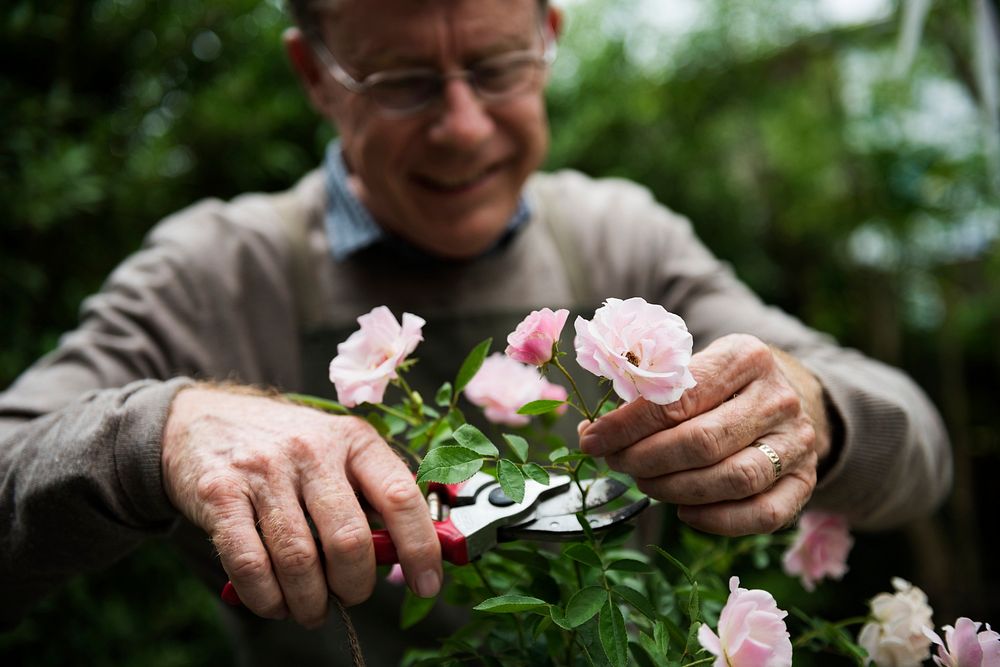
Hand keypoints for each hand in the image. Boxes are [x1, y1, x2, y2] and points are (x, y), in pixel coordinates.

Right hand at [161, 385, 441, 627]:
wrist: (202, 419)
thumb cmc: (287, 447)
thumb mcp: (338, 450)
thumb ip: (372, 493)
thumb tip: (407, 555)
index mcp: (353, 439)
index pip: (400, 496)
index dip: (420, 547)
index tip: (427, 584)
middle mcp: (311, 450)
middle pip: (348, 539)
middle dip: (355, 585)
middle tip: (351, 597)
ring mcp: (263, 471)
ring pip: (299, 560)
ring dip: (310, 602)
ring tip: (311, 609)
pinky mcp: (220, 495)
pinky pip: (250, 565)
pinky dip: (267, 598)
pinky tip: (274, 603)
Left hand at [579, 334, 831, 535]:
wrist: (788, 394)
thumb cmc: (721, 383)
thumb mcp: (692, 366)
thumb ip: (648, 393)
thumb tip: (592, 432)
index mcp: (745, 357)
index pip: (678, 398)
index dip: (628, 425)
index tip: (592, 440)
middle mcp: (778, 397)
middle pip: (703, 441)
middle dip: (647, 460)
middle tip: (618, 464)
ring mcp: (797, 441)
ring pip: (734, 479)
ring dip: (676, 489)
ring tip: (646, 484)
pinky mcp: (806, 479)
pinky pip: (764, 514)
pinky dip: (719, 521)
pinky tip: (685, 512)